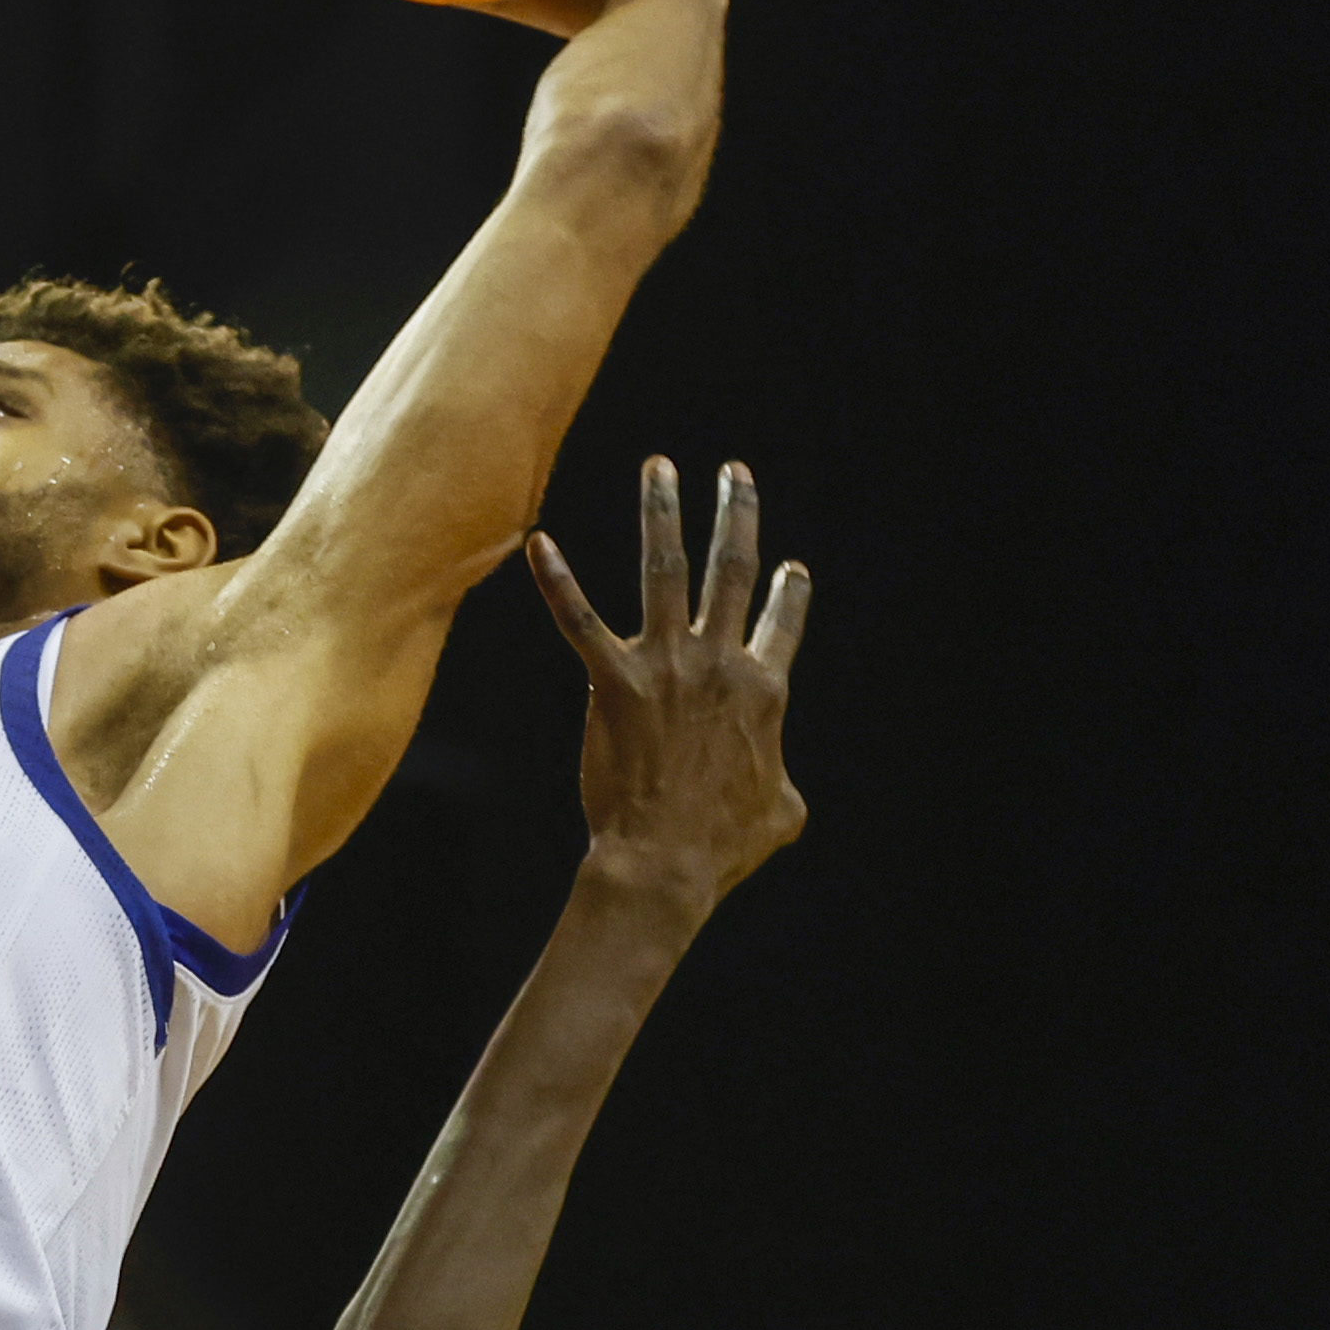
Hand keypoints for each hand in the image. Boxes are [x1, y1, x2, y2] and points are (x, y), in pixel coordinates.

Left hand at [523, 453, 807, 912]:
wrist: (665, 863)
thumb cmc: (721, 847)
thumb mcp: (782, 814)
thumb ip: (784, 783)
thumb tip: (784, 789)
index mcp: (765, 689)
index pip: (782, 623)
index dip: (788, 593)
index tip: (791, 567)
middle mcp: (721, 663)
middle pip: (733, 570)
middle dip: (735, 513)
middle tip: (734, 472)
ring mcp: (667, 667)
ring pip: (666, 570)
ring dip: (661, 512)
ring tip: (658, 467)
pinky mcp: (614, 682)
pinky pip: (579, 620)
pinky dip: (557, 580)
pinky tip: (538, 543)